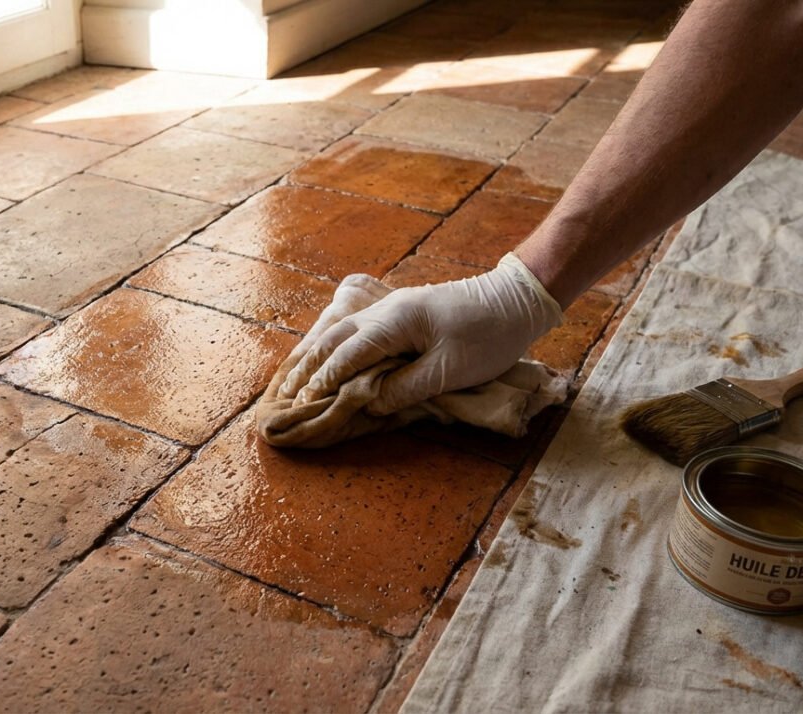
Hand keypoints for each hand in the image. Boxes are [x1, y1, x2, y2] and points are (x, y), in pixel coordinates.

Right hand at [277, 253, 562, 414]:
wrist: (516, 300)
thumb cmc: (488, 336)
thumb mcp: (449, 371)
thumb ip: (405, 387)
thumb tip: (368, 402)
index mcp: (395, 322)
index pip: (347, 353)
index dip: (324, 379)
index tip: (304, 402)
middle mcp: (385, 310)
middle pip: (334, 336)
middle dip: (308, 365)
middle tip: (286, 393)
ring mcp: (391, 307)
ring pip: (340, 328)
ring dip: (316, 352)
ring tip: (295, 375)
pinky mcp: (401, 312)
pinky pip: (355, 327)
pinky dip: (334, 344)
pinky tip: (327, 355)